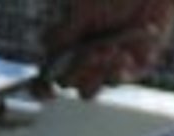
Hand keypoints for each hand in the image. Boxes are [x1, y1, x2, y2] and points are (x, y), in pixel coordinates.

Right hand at [45, 0, 173, 99]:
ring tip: (109, 49)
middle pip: (67, 83)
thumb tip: (47, 47)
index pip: (45, 76)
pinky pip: (116, 82)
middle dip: (76, 70)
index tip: (48, 89)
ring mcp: (107, 66)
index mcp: (65, 44)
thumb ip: (61, 32)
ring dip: (95, 73)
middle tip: (92, 51)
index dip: (41, 88)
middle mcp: (84, 59)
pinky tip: (123, 53)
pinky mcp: (132, 68)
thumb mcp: (81, 7)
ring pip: (88, 90)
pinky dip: (116, 72)